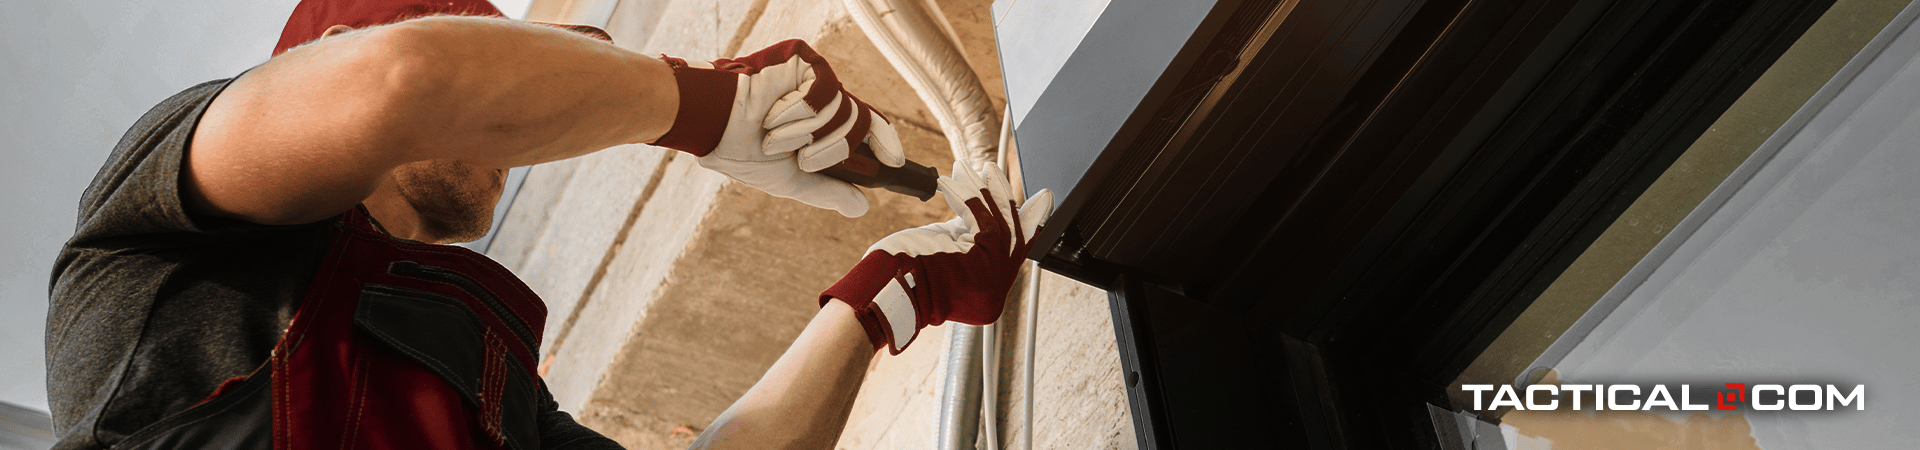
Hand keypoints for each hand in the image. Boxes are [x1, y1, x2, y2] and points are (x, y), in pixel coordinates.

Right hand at [651, 40, 905, 216]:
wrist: (712, 126)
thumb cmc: (742, 150)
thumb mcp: (791, 179)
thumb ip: (827, 190)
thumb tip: (862, 206)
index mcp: (824, 125)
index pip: (869, 130)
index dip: (886, 145)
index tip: (896, 164)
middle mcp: (826, 100)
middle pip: (859, 128)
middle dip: (829, 152)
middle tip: (800, 158)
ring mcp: (817, 79)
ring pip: (842, 113)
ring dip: (804, 135)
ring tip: (773, 135)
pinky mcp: (806, 61)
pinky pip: (823, 93)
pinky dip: (796, 113)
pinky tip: (773, 116)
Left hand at [820, 162, 1051, 353]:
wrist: (889, 290)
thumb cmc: (907, 277)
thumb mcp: (947, 255)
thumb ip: (971, 238)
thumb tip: (984, 207)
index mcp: (990, 298)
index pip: (1016, 252)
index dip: (1028, 222)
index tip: (1035, 202)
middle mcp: (997, 292)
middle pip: (1013, 236)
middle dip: (1005, 199)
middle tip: (994, 172)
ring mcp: (993, 279)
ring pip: (1000, 224)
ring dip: (983, 190)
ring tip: (969, 169)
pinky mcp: (983, 261)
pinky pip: (982, 220)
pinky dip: (967, 197)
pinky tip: (952, 182)